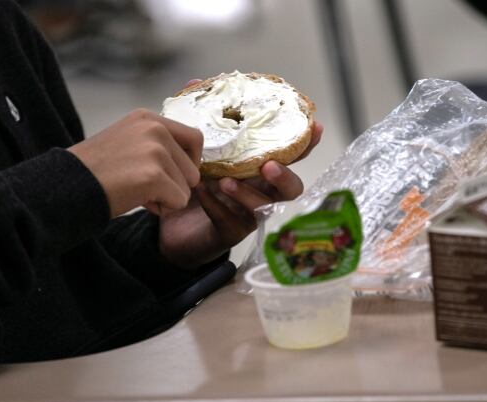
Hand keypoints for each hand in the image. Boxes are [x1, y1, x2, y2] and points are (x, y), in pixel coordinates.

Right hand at [69, 109, 202, 217]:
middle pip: (193, 168)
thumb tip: (192, 165)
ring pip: (187, 187)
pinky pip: (179, 201)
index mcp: (148, 118)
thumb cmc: (96, 171)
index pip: (195, 138)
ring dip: (166, 197)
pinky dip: (161, 208)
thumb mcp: (127, 142)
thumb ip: (156, 144)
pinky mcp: (154, 175)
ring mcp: (155, 150)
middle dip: (174, 184)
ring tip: (135, 190)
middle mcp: (155, 129)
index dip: (188, 162)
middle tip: (143, 186)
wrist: (66, 186)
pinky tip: (137, 200)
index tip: (170, 173)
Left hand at [156, 79, 322, 267]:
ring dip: (247, 193)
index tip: (316, 127)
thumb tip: (194, 83)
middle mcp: (262, 192)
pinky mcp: (230, 233)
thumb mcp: (193, 145)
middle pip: (291, 189)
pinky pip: (230, 221)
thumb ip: (198, 117)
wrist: (170, 217)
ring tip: (225, 181)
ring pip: (262, 208)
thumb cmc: (192, 178)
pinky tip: (201, 192)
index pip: (291, 155)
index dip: (307, 143)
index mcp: (260, 168)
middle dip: (284, 176)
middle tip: (268, 165)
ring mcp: (249, 215)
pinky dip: (216, 205)